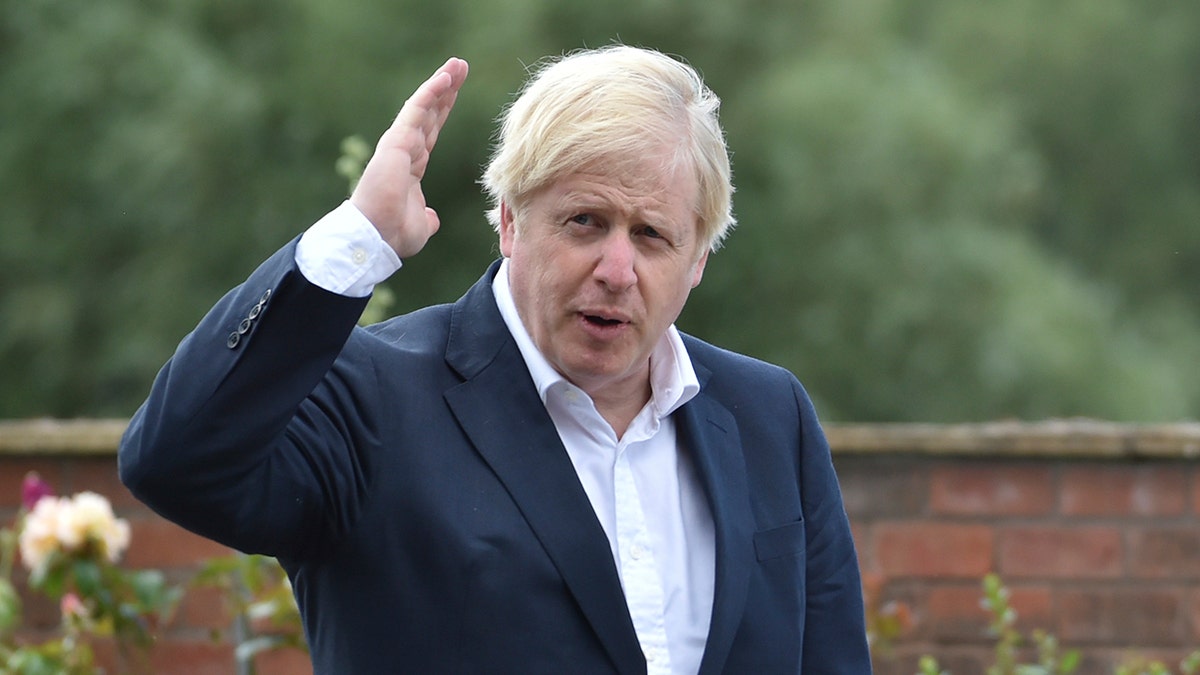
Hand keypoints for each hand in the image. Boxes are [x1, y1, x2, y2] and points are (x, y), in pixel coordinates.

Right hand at [351, 57, 468, 258]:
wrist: (375, 238)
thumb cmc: (393, 234)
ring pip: (423, 107)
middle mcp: (404, 151)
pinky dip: (430, 93)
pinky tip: (445, 78)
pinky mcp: (395, 142)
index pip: (431, 132)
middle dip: (445, 90)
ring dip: (441, 84)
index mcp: (411, 167)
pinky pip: (415, 112)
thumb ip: (427, 218)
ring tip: (458, 64)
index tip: (455, 91)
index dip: (443, 110)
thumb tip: (432, 218)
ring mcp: (399, 145)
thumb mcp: (420, 226)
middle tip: (460, 66)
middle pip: (429, 113)